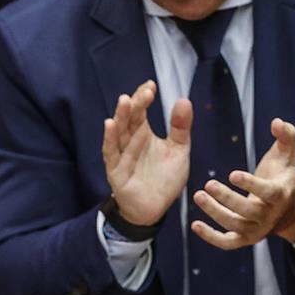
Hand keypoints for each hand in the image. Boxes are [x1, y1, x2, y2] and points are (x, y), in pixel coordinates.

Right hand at [101, 85, 192, 227]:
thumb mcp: (178, 150)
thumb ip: (180, 127)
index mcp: (142, 134)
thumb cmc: (164, 179)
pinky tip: (110, 124)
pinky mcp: (116, 171)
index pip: (140, 112)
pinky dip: (110, 139)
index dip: (144, 98)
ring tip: (125, 101)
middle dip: (135, 105)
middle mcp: (129, 142)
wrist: (155, 208)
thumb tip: (184, 101)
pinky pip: (111, 153)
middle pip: (129, 119)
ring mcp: (121, 156)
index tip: (151, 85)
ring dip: (121, 117)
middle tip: (145, 93)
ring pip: (119, 133)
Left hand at [190, 117, 294, 249]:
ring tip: (198, 196)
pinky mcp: (244, 239)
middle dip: (227, 199)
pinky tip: (194, 224)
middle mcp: (269, 216)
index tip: (232, 174)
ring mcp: (256, 230)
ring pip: (234, 226)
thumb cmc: (282, 176)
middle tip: (208, 185)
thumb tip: (277, 121)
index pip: (267, 192)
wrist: (289, 209)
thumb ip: (286, 135)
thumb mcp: (288, 155)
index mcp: (280, 194)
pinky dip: (210, 237)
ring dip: (214, 213)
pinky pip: (227, 242)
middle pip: (247, 211)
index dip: (250, 185)